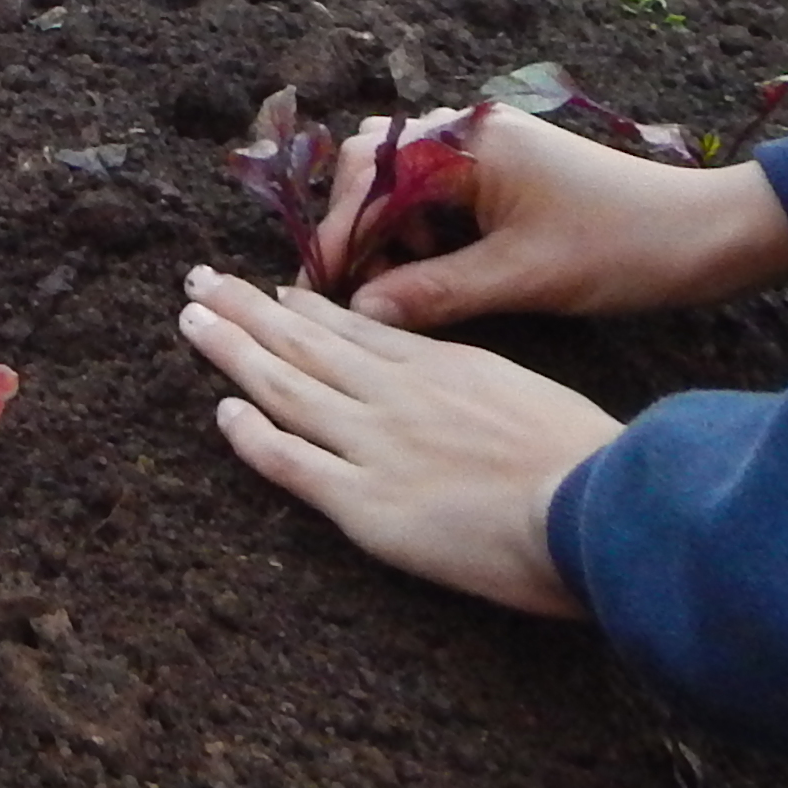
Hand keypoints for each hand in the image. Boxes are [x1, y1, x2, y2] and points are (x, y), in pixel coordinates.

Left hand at [177, 267, 612, 617]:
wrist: (597, 506)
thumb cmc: (588, 459)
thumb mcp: (528, 394)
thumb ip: (479, 386)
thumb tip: (463, 392)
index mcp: (439, 366)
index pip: (354, 328)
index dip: (304, 307)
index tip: (271, 290)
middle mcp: (394, 394)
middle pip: (303, 340)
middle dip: (246, 308)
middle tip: (199, 281)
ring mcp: (374, 443)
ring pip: (284, 385)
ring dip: (231, 349)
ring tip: (191, 320)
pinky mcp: (366, 504)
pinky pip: (292, 462)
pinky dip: (251, 434)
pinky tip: (222, 411)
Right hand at [336, 105, 787, 333]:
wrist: (711, 234)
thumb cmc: (621, 248)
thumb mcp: (523, 278)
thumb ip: (435, 291)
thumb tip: (361, 311)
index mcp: (469, 141)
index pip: (372, 177)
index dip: (341, 233)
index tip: (323, 288)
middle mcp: (471, 130)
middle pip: (379, 169)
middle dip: (362, 228)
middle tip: (359, 290)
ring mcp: (492, 148)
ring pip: (410, 183)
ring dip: (396, 233)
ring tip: (403, 288)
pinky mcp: (511, 173)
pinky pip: (444, 195)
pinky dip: (429, 234)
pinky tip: (440, 276)